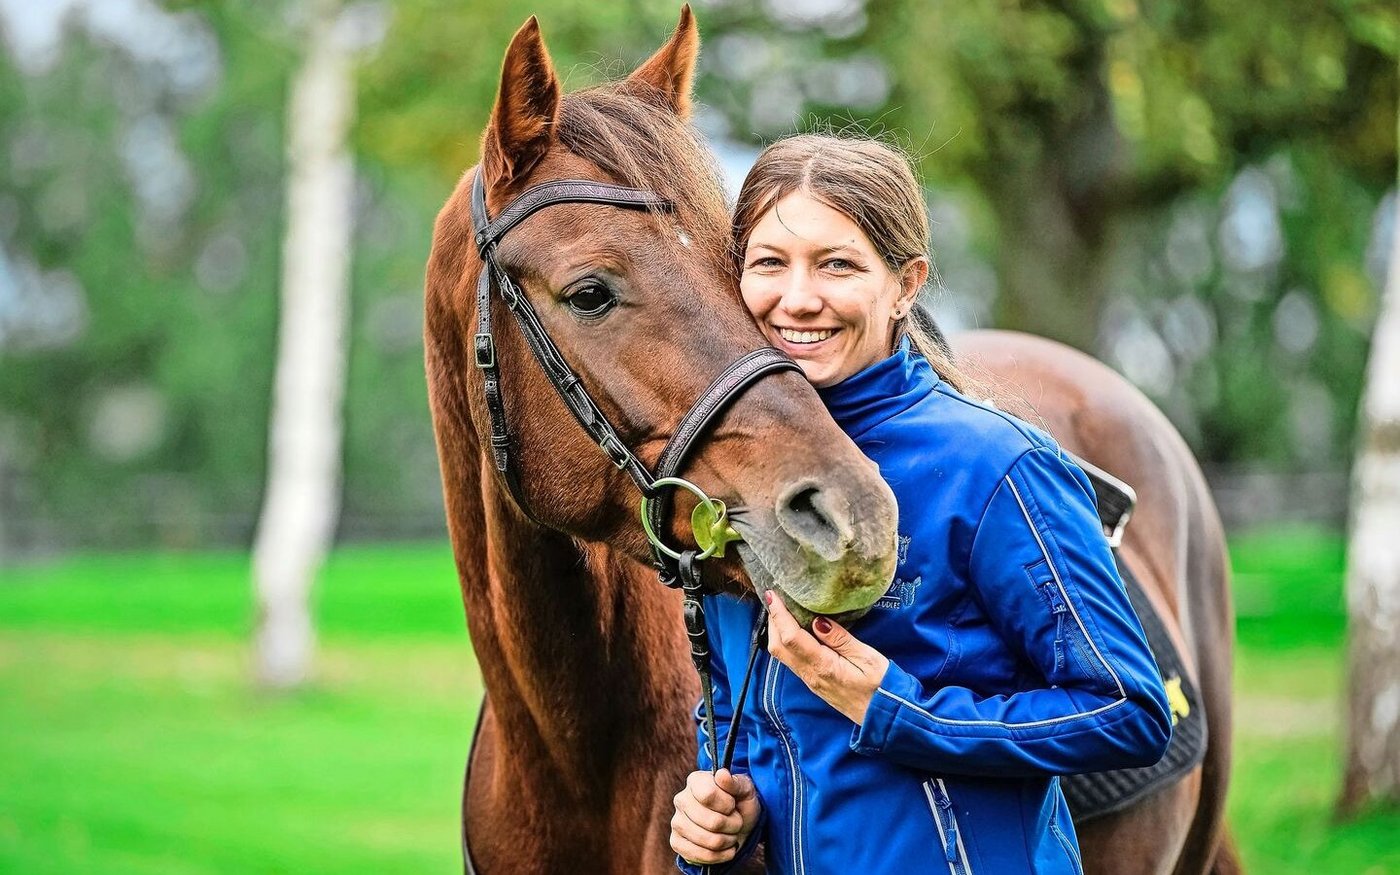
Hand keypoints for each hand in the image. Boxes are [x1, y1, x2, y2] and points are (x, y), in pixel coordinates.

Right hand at [670, 768, 760, 865]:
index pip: (708, 795)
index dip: (727, 804)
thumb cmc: (740, 804)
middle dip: (733, 825)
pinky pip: (701, 856)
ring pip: (710, 841)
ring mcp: (676, 822)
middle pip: (713, 822)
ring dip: (728, 840)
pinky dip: (720, 855)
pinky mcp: (676, 843)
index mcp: (695, 781)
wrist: (737, 826)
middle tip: (736, 821)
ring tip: (731, 833)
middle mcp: (681, 799)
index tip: (733, 804)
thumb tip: (722, 774)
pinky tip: (725, 848)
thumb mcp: (745, 789)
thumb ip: (735, 782)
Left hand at [765, 590, 889, 723]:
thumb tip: (817, 621)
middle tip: (775, 598)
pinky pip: (791, 660)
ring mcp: (810, 681)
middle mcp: (811, 675)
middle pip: (778, 647)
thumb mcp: (868, 658)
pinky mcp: (814, 683)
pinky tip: (794, 630)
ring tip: (781, 610)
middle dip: (773, 621)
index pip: (791, 638)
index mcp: (824, 666)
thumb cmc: (882, 687)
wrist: (884, 717)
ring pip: (782, 655)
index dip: (779, 615)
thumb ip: (841, 639)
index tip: (772, 595)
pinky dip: (785, 642)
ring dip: (777, 632)